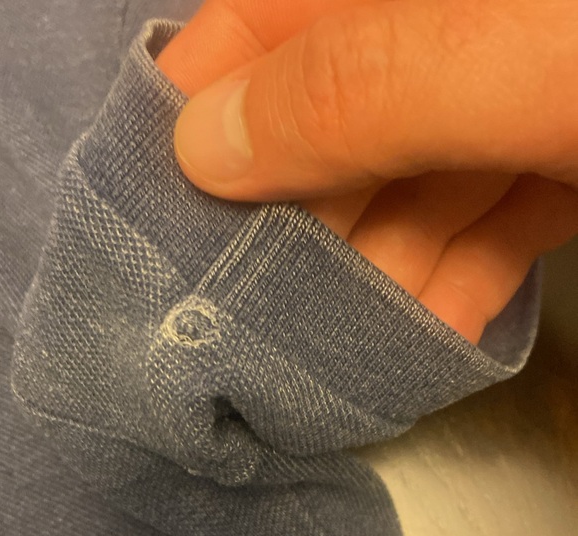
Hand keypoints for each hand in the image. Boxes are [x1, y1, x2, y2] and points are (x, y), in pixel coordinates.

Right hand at [156, 0, 577, 343]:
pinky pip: (486, 220)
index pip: (257, 26)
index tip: (159, 203)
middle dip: (297, 221)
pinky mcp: (556, 157)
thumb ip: (354, 93)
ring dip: (382, 272)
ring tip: (354, 342)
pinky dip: (461, 277)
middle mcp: (437, 37)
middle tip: (257, 306)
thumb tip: (201, 147)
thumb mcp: (502, 54)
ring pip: (405, 189)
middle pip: (328, 127)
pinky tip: (438, 330)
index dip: (200, 110)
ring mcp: (501, 100)